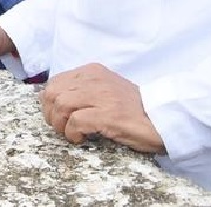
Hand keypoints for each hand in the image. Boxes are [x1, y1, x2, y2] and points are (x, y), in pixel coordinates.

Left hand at [39, 63, 165, 154]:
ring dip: (60, 125)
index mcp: (92, 71)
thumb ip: (83, 89)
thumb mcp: (105, 89)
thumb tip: (56, 101)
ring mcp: (101, 96)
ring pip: (60, 105)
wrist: (161, 118)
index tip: (56, 116)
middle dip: (50, 114)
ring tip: (71, 133)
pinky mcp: (107, 115)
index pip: (55, 82)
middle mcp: (94, 79)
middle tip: (60, 127)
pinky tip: (81, 138)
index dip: (49, 102)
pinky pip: (75, 122)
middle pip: (52, 93)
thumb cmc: (132, 108)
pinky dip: (72, 133)